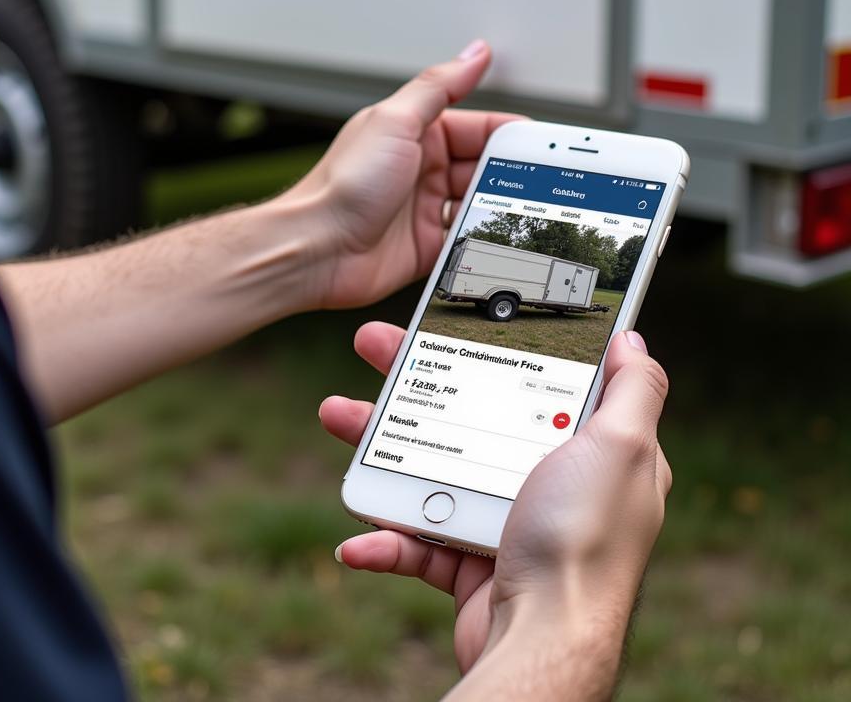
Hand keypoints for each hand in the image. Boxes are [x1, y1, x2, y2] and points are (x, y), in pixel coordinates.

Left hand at [287, 41, 518, 309]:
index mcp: (416, 134)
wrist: (315, 248)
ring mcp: (425, 208)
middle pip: (484, 167)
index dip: (512, 135)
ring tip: (528, 210)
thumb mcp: (395, 121)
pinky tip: (499, 236)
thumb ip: (439, 87)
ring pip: (480, 203)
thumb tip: (475, 53)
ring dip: (500, 205)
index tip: (544, 143)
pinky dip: (484, 237)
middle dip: (513, 173)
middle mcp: (422, 169)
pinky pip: (467, 239)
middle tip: (546, 181)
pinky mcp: (427, 246)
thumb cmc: (342, 185)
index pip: (479, 128)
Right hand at [319, 324, 670, 682]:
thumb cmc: (585, 543)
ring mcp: (506, 524)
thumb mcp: (622, 449)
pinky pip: (419, 541)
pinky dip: (385, 539)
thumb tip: (632, 341)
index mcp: (586, 451)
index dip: (491, 349)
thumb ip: (632, 392)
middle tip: (372, 348)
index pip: (533, 382)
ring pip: (432, 471)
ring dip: (380, 448)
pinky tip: (359, 536)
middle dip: (415, 381)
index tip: (450, 326)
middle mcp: (548, 484)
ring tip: (338, 416)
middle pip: (471, 416)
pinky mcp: (471, 565)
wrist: (544, 643)